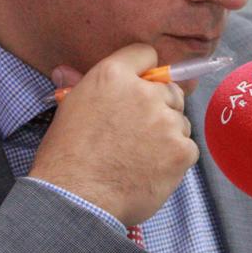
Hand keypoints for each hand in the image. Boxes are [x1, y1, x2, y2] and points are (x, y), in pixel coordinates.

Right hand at [30, 44, 197, 225]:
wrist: (76, 198)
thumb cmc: (66, 155)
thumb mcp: (69, 110)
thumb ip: (80, 86)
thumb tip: (63, 71)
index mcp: (113, 76)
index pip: (145, 54)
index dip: (144, 72)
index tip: (141, 87)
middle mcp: (144, 92)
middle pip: (170, 90)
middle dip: (159, 107)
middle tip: (138, 132)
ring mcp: (166, 121)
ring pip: (180, 121)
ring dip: (168, 135)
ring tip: (140, 156)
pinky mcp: (181, 150)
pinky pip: (188, 148)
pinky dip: (174, 159)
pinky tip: (150, 170)